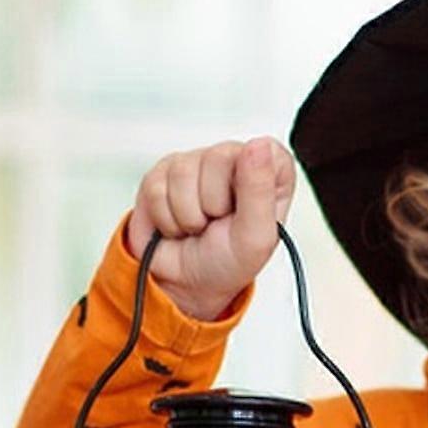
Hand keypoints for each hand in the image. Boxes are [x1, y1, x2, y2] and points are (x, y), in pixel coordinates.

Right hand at [126, 137, 296, 319]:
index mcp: (270, 172)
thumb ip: (260, 189)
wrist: (186, 283)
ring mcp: (196, 162)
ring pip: (184, 172)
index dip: (253, 181)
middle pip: (219, 156)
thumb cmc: (229, 260)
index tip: (247, 209)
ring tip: (198, 226)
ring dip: (189, 215)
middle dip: (215, 204)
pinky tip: (178, 225)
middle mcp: (234, 159)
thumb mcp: (255, 236)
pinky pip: (157, 187)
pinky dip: (167, 218)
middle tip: (218, 223)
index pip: (266, 150)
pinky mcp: (163, 173)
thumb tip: (258, 144)